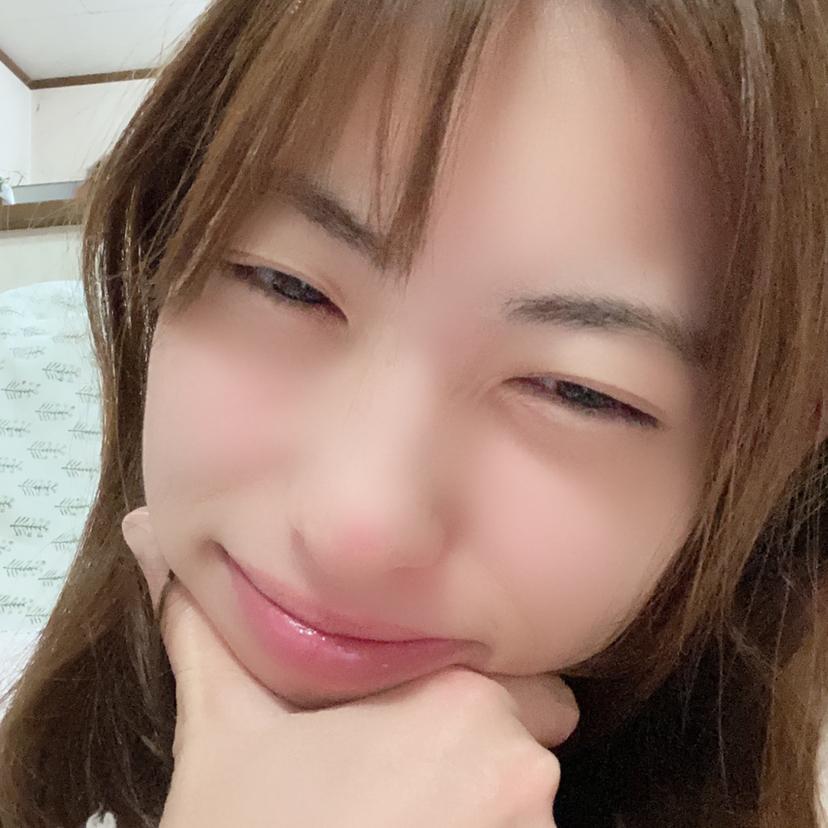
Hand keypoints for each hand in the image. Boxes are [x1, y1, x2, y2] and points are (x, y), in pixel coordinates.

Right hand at [122, 506, 579, 827]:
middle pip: (532, 740)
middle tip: (400, 783)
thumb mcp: (222, 727)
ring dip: (485, 811)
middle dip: (482, 756)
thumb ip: (206, 628)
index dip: (477, 700)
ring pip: (530, 805)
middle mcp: (520, 767)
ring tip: (400, 820)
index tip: (427, 725)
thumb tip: (147, 532)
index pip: (527, 682)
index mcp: (462, 701)